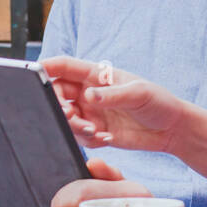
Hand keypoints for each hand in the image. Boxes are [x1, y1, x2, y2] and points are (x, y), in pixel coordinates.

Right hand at [42, 55, 188, 154]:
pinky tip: (107, 138)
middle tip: (71, 114)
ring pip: (65, 117)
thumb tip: (88, 97)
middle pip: (57, 93)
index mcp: (97, 75)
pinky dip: (87, 139)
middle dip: (57, 104)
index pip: (65, 67)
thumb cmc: (158, 101)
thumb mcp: (139, 93)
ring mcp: (91, 113)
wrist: (172, 129)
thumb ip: (112, 95)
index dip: (47, 67)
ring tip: (93, 130)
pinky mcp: (96, 132)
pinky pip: (79, 136)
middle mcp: (89, 93)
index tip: (34, 73)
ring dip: (72, 125)